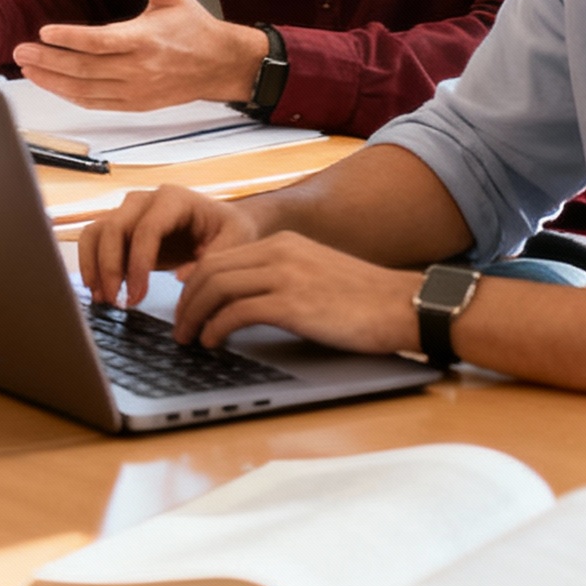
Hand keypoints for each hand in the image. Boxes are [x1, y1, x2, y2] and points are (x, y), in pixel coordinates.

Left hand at [13, 0, 268, 109]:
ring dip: (53, 81)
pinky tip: (52, 84)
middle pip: (85, 69)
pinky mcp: (135, 104)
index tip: (44, 32)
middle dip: (49, 61)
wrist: (220, 65)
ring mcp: (136, 90)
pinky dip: (70, 96)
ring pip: (86, 90)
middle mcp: (139, 68)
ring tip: (27, 68)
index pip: (101, 42)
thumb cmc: (194, 27)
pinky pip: (96, 103)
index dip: (70, 38)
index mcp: (146, 40)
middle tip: (20, 51)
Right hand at [76, 184, 264, 308]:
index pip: (146, 229)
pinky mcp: (120, 226)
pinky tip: (98, 288)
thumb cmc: (229, 229)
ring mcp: (128, 211)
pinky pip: (94, 239)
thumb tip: (181, 278)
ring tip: (103, 298)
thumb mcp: (236, 241)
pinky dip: (90, 263)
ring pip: (96, 231)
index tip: (138, 296)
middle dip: (111, 268)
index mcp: (173, 199)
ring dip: (94, 265)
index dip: (138, 263)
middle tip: (116, 301)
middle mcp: (144, 200)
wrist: (220, 222)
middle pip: (114, 227)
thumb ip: (212, 259)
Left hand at [173, 231, 424, 356]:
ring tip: (188, 338)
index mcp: (282, 244)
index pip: (220, 258)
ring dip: (194, 316)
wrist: (407, 306)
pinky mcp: (293, 304)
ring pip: (216, 287)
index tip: (184, 305)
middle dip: (185, 301)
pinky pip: (237, 311)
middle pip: (210, 270)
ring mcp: (285, 276)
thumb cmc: (366, 300)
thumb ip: (280, 277)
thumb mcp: (315, 274)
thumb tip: (243, 300)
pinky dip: (217, 327)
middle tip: (178, 327)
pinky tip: (213, 342)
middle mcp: (279, 252)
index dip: (194, 284)